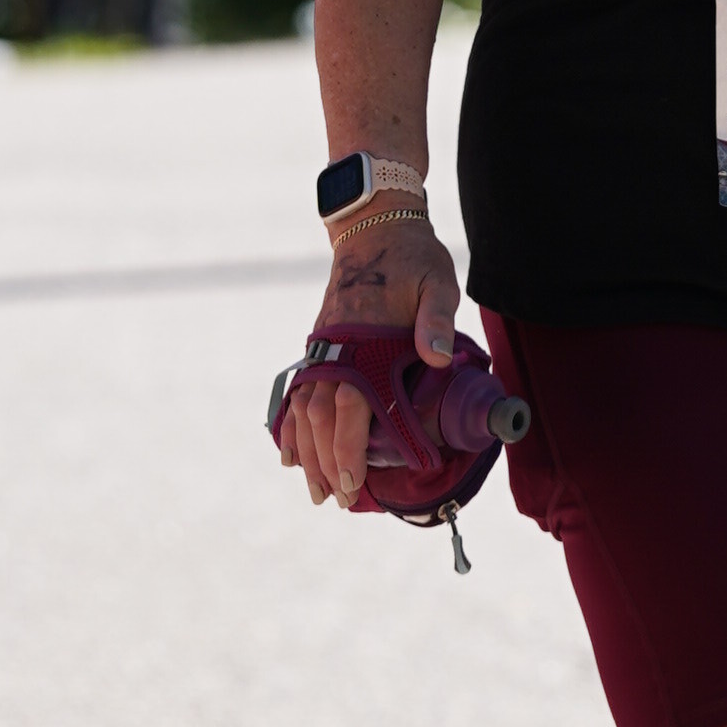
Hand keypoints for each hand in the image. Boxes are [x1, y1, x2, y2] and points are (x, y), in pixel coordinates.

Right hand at [277, 213, 459, 511]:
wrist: (374, 226)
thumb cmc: (412, 257)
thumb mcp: (435, 282)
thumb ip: (435, 319)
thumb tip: (437, 356)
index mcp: (362, 341)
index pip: (350, 407)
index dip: (350, 447)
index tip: (355, 481)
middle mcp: (335, 349)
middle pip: (320, 418)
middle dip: (327, 462)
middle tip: (338, 500)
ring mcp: (323, 347)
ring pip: (304, 410)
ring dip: (307, 452)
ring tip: (314, 490)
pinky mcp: (320, 345)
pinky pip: (298, 392)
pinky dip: (291, 425)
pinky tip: (289, 453)